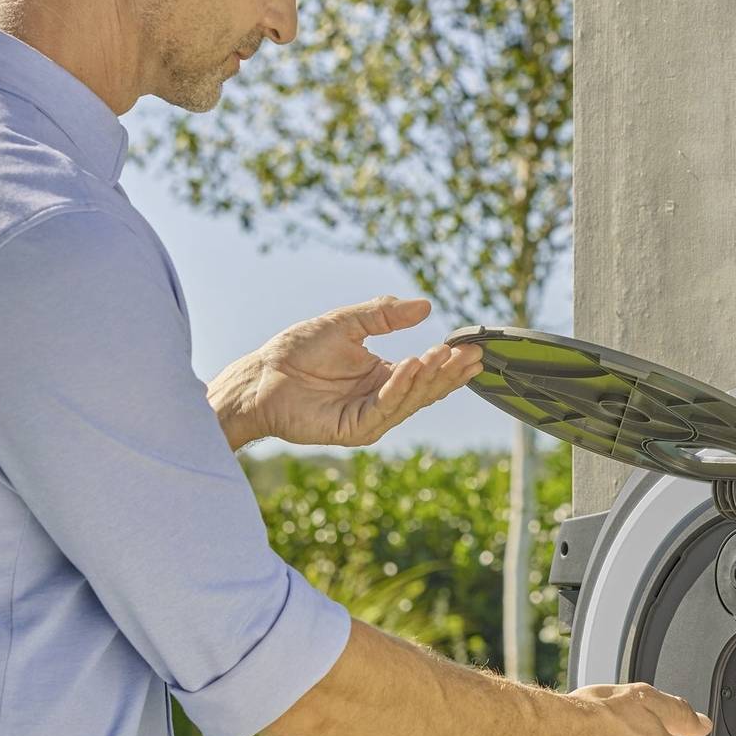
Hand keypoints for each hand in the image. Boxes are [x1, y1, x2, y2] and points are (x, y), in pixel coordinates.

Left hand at [207, 295, 482, 449]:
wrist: (263, 375)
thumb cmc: (299, 350)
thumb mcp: (348, 323)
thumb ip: (385, 315)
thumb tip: (425, 305)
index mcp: (382, 377)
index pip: (426, 372)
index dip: (449, 361)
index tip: (472, 346)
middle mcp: (380, 399)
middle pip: (425, 388)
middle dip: (449, 371)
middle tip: (471, 353)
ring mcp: (368, 417)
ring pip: (410, 400)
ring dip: (429, 377)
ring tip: (444, 354)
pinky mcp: (353, 429)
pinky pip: (384, 408)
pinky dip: (400, 388)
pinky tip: (412, 366)